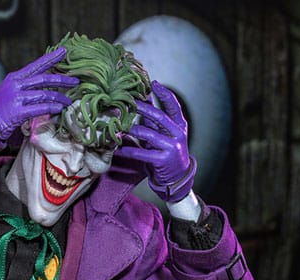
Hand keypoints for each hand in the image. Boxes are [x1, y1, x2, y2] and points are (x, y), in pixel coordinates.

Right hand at [0, 47, 77, 152]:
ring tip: (69, 101)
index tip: (64, 52)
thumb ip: (24, 87)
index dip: (51, 58)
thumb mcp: (10, 92)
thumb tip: (42, 86)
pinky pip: (39, 108)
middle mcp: (17, 84)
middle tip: (75, 81)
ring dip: (59, 97)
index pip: (37, 65)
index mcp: (15, 77)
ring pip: (44, 94)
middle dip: (62, 80)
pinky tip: (59, 109)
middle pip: (44, 78)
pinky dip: (51, 108)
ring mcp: (17, 97)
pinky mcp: (18, 112)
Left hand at [121, 80, 196, 202]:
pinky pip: (142, 153)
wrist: (177, 178)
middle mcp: (178, 134)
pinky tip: (119, 149)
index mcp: (180, 125)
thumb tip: (145, 98)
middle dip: (142, 108)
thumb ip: (156, 120)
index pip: (174, 105)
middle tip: (128, 102)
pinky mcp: (162, 160)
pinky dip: (129, 151)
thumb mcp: (166, 134)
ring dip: (132, 129)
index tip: (153, 83)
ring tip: (119, 126)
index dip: (164, 93)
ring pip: (149, 134)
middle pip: (159, 116)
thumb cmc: (168, 152)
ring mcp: (171, 147)